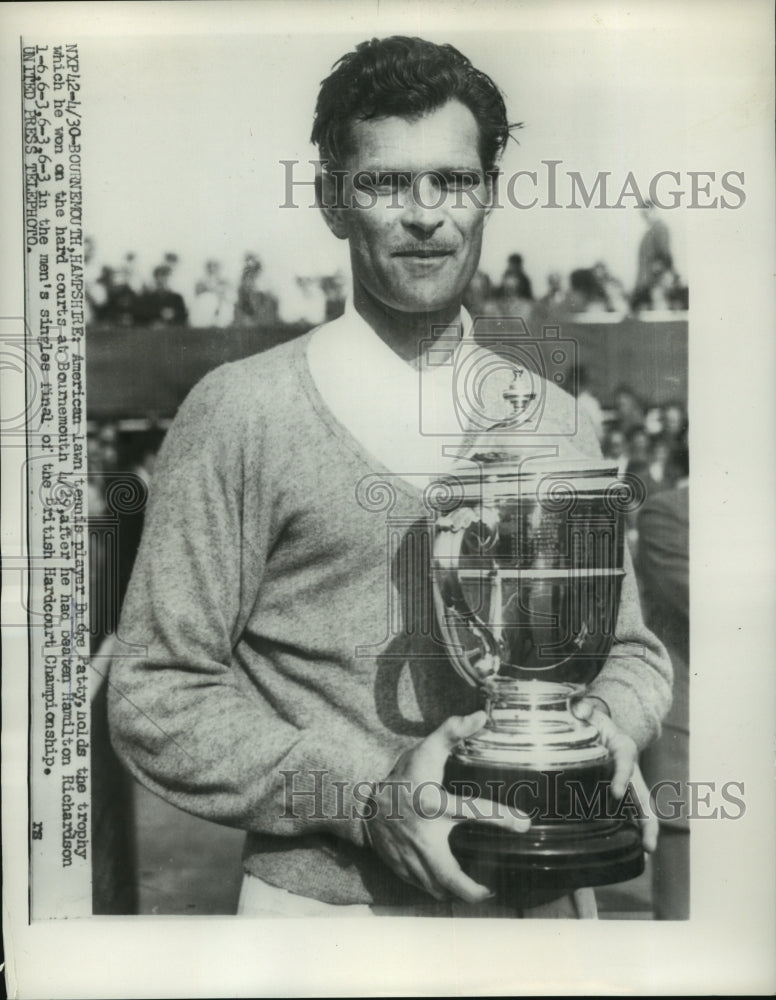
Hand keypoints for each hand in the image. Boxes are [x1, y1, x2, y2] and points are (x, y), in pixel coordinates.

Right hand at [365, 711, 529, 902]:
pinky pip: (425, 889)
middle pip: (450, 875)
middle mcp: (423, 835)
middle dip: (473, 890)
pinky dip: (441, 892)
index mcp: (433, 803)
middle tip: (493, 890)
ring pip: (438, 888)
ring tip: (479, 892)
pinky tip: (454, 888)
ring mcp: (410, 857)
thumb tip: (481, 716)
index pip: (473, 810)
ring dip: (460, 894)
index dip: (502, 817)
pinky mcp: (403, 869)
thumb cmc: (401, 777)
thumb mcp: (425, 751)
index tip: (525, 824)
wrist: (362, 804)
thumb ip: (452, 732)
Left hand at [572, 698, 658, 852]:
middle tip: (649, 845)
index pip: (624, 762)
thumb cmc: (593, 722)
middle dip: (648, 820)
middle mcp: (631, 769)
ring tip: (646, 852)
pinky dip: (632, 829)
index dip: (621, 777)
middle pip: (643, 795)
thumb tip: (579, 709)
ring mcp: (629, 784)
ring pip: (641, 808)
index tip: (615, 793)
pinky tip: (628, 849)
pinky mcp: (621, 793)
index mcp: (623, 747)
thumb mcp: (589, 712)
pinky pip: (629, 813)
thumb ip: (584, 709)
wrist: (602, 728)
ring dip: (645, 830)